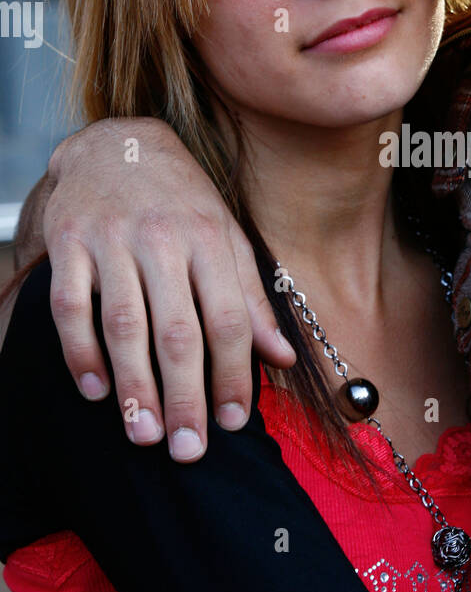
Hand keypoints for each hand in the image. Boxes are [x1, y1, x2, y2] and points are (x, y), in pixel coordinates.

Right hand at [42, 118, 294, 460]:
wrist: (115, 142)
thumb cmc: (181, 200)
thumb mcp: (227, 237)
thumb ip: (252, 299)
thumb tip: (281, 358)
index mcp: (210, 239)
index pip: (228, 318)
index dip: (232, 374)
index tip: (233, 421)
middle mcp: (163, 239)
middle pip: (177, 330)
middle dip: (185, 395)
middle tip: (189, 449)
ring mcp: (111, 240)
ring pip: (124, 325)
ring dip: (135, 386)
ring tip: (145, 434)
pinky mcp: (68, 242)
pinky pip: (71, 307)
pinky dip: (80, 352)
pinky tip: (96, 390)